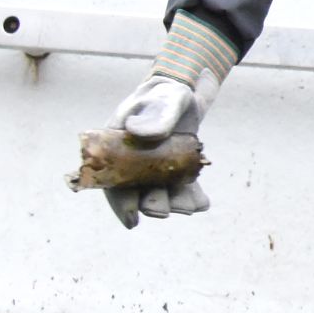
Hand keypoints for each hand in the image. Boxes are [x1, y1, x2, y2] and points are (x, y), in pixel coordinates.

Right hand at [105, 13, 233, 227]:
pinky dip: (193, 198)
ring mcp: (156, 168)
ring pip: (163, 193)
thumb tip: (139, 134)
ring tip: (190, 207)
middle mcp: (134, 162)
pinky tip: (202, 204)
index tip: (132, 220)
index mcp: (117, 147)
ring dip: (175, 203)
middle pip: (138, 192)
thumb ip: (155, 116)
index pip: (111, 179)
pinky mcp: (177, 169)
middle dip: (151, 204)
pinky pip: (183, 189)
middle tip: (163, 210)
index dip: (120, 202)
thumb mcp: (166, 100)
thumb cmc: (168, 93)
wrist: (188, 93)